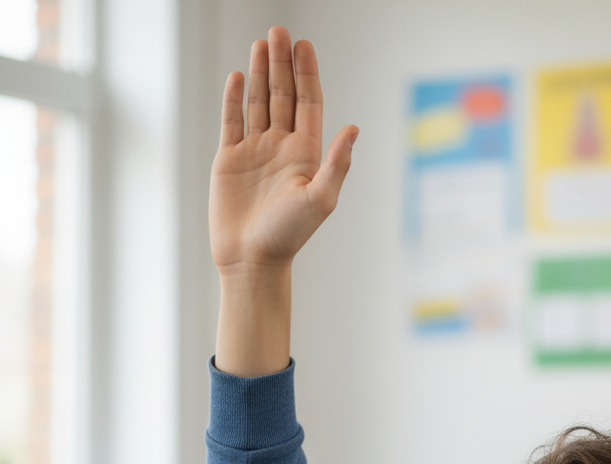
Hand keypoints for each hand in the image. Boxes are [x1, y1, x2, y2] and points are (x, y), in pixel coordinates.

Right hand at [210, 27, 356, 376]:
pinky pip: (232, 121)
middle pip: (283, 96)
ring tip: (261, 43)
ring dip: (261, 73)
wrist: (252, 259)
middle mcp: (282, 148)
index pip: (308, 104)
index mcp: (306, 154)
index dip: (307, 75)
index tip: (304, 46)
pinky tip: (239, 75)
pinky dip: (235, 98)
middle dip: (282, 64)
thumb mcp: (320, 198)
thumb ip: (337, 163)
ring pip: (259, 103)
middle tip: (279, 31)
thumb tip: (354, 128)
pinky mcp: (229, 159)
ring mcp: (255, 151)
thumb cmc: (289, 235)